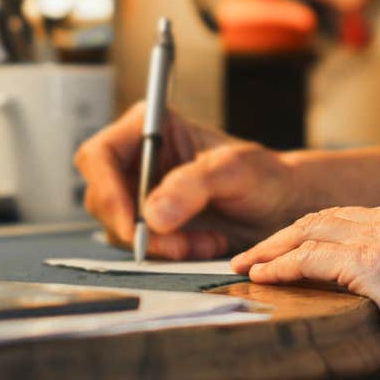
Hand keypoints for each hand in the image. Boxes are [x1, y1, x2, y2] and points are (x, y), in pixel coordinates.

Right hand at [73, 103, 303, 258]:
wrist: (280, 207)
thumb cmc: (263, 176)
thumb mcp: (236, 171)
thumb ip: (194, 185)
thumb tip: (152, 214)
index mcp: (152, 126)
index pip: (99, 154)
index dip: (106, 190)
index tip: (133, 224)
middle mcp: (138, 157)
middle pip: (101, 196)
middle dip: (135, 227)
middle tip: (177, 245)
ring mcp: (139, 191)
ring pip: (118, 227)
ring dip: (158, 245)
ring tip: (205, 242)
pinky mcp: (149, 222)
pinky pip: (139, 246)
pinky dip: (168, 253)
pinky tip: (203, 245)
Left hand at [230, 200, 379, 379]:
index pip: (358, 214)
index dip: (319, 230)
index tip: (295, 246)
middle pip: (330, 215)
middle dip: (287, 234)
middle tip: (256, 252)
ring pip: (314, 230)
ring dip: (274, 247)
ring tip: (249, 263)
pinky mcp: (377, 264)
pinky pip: (313, 258)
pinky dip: (282, 265)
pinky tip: (263, 276)